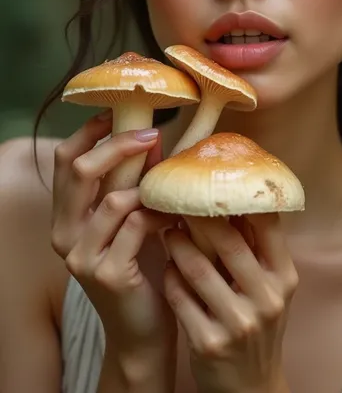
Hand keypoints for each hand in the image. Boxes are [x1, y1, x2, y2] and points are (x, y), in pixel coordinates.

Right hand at [51, 112, 179, 367]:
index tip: (117, 113)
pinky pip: (136, 225)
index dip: (88, 132)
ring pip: (114, 198)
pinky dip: (159, 214)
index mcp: (66, 216)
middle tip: (153, 134)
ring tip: (170, 186)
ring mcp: (82, 256)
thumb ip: (135, 183)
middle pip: (80, 170)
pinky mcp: (107, 273)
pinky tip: (174, 218)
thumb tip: (153, 138)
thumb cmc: (144, 267)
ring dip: (148, 185)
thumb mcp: (132, 219)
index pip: (64, 161)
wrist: (143, 330)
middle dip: (118, 144)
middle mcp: (64, 234)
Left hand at [162, 213, 297, 392]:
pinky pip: (180, 298)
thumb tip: (232, 197)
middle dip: (199, 216)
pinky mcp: (208, 343)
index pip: (267, 224)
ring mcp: (238, 323)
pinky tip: (166, 267)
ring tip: (167, 230)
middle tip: (179, 198)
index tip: (217, 179)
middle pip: (229, 242)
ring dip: (178, 244)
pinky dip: (170, 278)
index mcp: (284, 277)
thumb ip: (256, 251)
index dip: (240, 198)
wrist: (250, 388)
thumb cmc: (256, 324)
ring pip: (198, 269)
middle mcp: (267, 299)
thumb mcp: (269, 289)